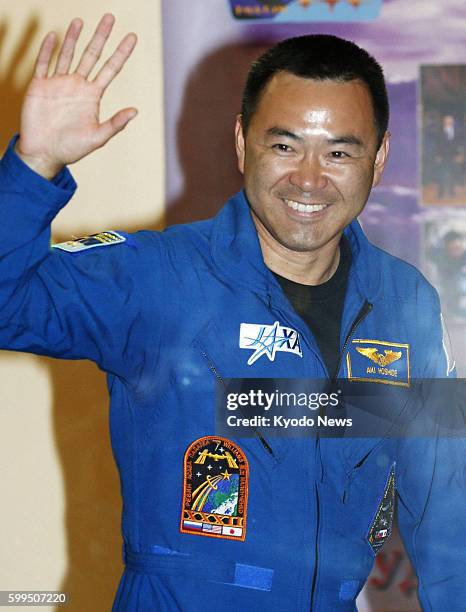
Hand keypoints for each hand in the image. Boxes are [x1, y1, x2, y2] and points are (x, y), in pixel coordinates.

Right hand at [15, 14, 137, 178]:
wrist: (44, 154)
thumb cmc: (71, 149)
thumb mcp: (97, 138)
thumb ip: (115, 124)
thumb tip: (136, 111)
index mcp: (92, 96)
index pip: (110, 69)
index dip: (121, 53)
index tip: (132, 37)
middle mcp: (77, 86)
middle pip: (91, 55)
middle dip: (100, 37)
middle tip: (110, 17)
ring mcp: (58, 84)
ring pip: (67, 55)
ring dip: (73, 38)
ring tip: (80, 21)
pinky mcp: (40, 86)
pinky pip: (44, 64)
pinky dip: (48, 50)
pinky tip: (54, 36)